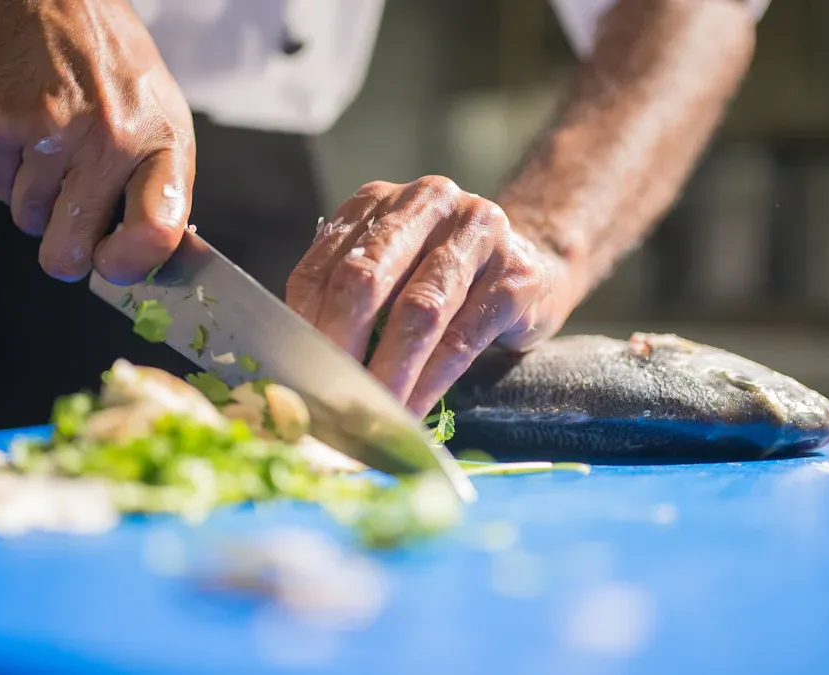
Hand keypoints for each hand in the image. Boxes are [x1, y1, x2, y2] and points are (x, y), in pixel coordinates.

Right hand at [0, 0, 193, 282]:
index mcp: (164, 147)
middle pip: (70, 249)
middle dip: (65, 250)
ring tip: (56, 155)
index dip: (127, 266)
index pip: (155, 232)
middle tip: (71, 226)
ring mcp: (54, 130)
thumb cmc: (118, 72)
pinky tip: (30, 138)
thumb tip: (153, 263)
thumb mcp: (165, 125)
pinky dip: (8, 175)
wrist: (58, 3)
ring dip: (37, 204)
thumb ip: (162, 194)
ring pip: (28, 221)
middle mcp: (112, 140)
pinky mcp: (2, 121)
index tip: (113, 264)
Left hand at [286, 176, 564, 415]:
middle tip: (327, 398)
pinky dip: (432, 382)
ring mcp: (478, 233)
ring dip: (389, 371)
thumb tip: (302, 370)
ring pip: (419, 310)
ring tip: (371, 415)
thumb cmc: (442, 279)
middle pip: (367, 277)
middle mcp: (427, 202)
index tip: (295, 377)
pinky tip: (413, 412)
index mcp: (379, 201)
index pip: (325, 264)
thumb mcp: (390, 273)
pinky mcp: (516, 275)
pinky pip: (464, 338)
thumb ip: (347, 302)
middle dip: (342, 345)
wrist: (533, 260)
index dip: (306, 325)